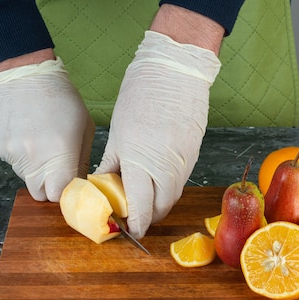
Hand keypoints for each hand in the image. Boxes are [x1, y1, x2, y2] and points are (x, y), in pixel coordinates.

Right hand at [0, 58, 94, 201]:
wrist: (23, 72)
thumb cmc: (61, 97)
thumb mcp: (83, 127)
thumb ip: (81, 160)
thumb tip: (80, 183)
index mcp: (59, 153)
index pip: (59, 195)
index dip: (66, 194)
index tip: (71, 186)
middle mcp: (33, 158)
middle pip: (40, 194)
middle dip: (50, 188)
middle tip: (58, 170)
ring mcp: (12, 154)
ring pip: (26, 179)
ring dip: (37, 171)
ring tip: (43, 144)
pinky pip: (14, 164)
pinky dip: (23, 157)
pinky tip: (28, 135)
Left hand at [95, 31, 220, 237]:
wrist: (176, 70)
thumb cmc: (142, 94)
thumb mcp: (118, 131)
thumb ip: (113, 163)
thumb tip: (104, 183)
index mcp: (142, 162)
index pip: (140, 208)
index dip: (134, 224)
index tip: (127, 229)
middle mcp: (167, 168)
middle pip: (160, 209)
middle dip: (146, 217)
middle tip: (131, 214)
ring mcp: (184, 162)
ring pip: (172, 196)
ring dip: (158, 203)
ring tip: (141, 196)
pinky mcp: (194, 154)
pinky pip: (181, 181)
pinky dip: (168, 187)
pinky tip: (156, 178)